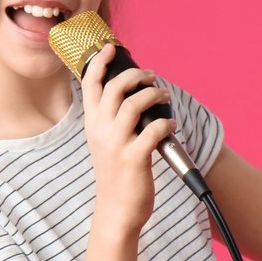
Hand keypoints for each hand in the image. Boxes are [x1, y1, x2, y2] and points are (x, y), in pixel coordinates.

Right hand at [81, 39, 175, 233]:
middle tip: (151, 76)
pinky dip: (165, 123)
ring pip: (133, 104)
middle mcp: (101, 132)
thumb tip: (131, 96)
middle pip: (114, 88)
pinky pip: (152, 130)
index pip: (90, 85)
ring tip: (163, 96)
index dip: (100, 63)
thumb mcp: (105, 144)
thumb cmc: (116, 176)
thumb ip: (111, 121)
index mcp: (92, 125)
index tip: (112, 49)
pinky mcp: (134, 159)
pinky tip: (171, 124)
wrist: (116, 211)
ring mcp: (116, 145)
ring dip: (153, 95)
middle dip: (135, 75)